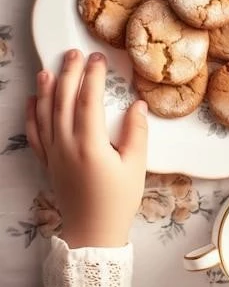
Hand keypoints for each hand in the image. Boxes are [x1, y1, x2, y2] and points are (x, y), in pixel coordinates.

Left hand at [26, 49, 147, 247]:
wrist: (93, 233)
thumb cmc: (117, 201)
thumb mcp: (136, 167)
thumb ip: (137, 134)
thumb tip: (137, 106)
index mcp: (90, 145)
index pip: (88, 100)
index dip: (92, 76)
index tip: (98, 59)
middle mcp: (67, 145)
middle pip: (63, 101)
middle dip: (68, 73)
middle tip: (74, 53)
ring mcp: (54, 154)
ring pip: (45, 114)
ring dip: (46, 89)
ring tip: (48, 69)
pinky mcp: (48, 162)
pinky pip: (34, 134)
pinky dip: (32, 115)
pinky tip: (33, 101)